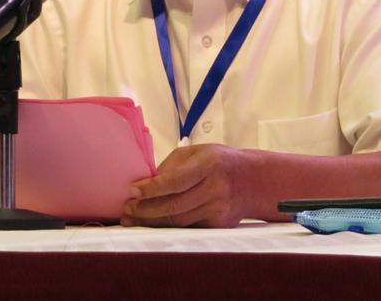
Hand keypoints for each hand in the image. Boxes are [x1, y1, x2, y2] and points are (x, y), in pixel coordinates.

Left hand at [121, 144, 256, 227]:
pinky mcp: (219, 225)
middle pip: (174, 206)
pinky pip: (188, 227)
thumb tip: (146, 183)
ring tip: (133, 219)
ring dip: (152, 222)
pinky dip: (168, 227)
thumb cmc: (220, 162)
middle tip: (127, 209)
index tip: (132, 191)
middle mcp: (215, 189)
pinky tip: (153, 224)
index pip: (175, 181)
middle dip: (146, 210)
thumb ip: (172, 166)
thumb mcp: (197, 152)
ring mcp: (218, 210)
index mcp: (208, 165)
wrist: (254, 181)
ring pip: (179, 221)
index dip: (151, 188)